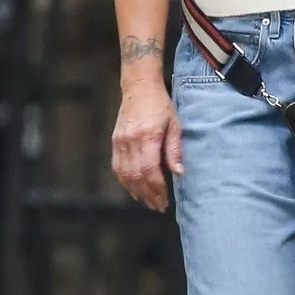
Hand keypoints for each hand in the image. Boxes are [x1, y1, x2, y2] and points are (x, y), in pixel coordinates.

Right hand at [111, 80, 183, 211]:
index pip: (150, 169)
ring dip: (136, 192)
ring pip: (124, 175)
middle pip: (136, 176)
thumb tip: (178, 173)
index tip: (165, 200)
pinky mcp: (115, 142)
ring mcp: (120, 142)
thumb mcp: (175, 124)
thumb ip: (175, 149)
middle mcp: (131, 141)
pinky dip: (125, 182)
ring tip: (148, 202)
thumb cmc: (161, 105)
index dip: (157, 188)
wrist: (139, 88)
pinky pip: (117, 167)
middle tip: (158, 206)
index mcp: (148, 136)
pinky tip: (134, 189)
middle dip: (148, 195)